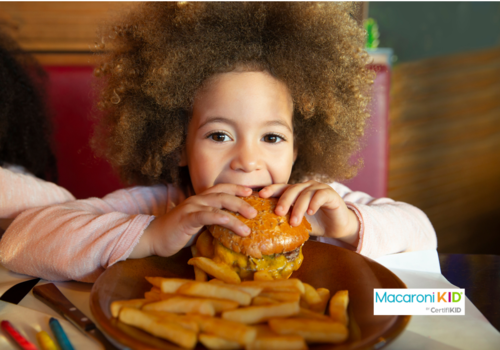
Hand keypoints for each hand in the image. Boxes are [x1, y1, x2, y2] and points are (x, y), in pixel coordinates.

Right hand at [129, 184, 256, 258]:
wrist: (153, 238)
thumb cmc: (177, 233)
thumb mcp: (198, 225)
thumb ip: (211, 222)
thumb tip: (230, 227)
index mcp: (200, 199)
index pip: (221, 189)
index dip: (237, 188)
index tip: (252, 192)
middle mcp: (197, 200)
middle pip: (224, 195)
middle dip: (242, 201)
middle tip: (256, 211)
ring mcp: (191, 207)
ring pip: (218, 203)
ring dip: (236, 210)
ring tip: (250, 221)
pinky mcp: (187, 219)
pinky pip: (206, 216)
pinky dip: (221, 218)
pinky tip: (232, 222)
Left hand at [259, 181, 359, 245]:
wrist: (337, 227)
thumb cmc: (316, 223)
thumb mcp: (298, 222)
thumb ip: (286, 220)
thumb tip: (265, 229)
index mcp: (296, 191)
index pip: (281, 187)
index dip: (271, 190)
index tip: (261, 195)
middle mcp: (306, 187)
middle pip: (292, 189)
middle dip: (284, 200)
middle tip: (278, 212)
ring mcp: (318, 188)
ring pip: (305, 194)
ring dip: (299, 208)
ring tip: (295, 222)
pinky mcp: (330, 194)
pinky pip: (320, 195)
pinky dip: (314, 203)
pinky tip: (310, 212)